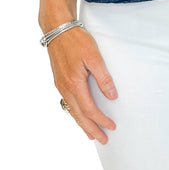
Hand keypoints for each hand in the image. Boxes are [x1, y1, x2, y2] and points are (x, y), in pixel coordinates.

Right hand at [47, 28, 117, 144]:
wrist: (56, 29)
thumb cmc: (75, 40)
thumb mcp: (94, 57)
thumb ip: (103, 77)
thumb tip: (112, 95)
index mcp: (74, 83)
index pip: (89, 109)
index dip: (101, 120)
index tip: (111, 126)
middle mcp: (65, 88)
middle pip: (79, 115)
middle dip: (91, 129)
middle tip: (102, 140)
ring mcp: (60, 85)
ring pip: (72, 111)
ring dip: (82, 124)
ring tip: (91, 133)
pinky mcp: (59, 81)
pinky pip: (68, 103)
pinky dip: (75, 113)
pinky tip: (80, 115)